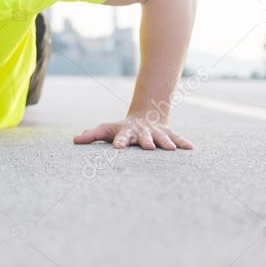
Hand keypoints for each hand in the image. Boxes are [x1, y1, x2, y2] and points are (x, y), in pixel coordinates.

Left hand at [73, 115, 192, 149]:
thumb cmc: (121, 129)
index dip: (120, 141)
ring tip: (171, 149)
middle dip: (146, 142)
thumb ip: (91, 135)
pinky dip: (183, 142)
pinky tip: (190, 148)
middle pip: (144, 137)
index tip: (118, 148)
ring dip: (165, 143)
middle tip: (148, 147)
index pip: (121, 137)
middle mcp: (142, 132)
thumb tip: (74, 140)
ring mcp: (156, 132)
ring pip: (161, 137)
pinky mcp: (168, 134)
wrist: (145, 116)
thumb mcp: (106, 130)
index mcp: (126, 132)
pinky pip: (176, 138)